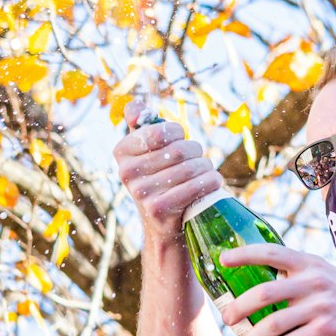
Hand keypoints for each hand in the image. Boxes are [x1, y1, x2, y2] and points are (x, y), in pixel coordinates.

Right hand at [114, 100, 220, 243]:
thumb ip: (140, 125)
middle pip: (179, 149)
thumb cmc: (159, 180)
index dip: (177, 132)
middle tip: (198, 160)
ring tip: (207, 172)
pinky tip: (213, 182)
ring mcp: (141, 192)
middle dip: (196, 152)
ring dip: (206, 167)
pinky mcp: (159, 209)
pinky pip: (196, 187)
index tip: (180, 140)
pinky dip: (211, 182)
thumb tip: (136, 108)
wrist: (161, 227)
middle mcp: (126, 171)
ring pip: (191, 167)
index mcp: (122, 151)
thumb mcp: (145, 153)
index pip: (160, 130)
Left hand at [218, 245, 335, 335]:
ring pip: (272, 324)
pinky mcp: (324, 331)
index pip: (271, 252)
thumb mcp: (326, 276)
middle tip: (227, 319)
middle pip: (263, 293)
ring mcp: (319, 306)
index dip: (243, 254)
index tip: (222, 260)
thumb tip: (261, 287)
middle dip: (238, 308)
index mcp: (310, 264)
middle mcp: (313, 282)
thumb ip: (298, 277)